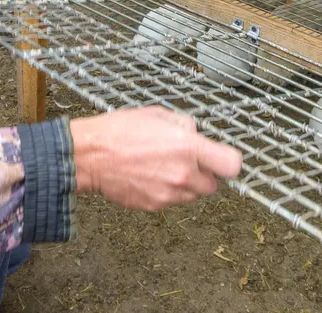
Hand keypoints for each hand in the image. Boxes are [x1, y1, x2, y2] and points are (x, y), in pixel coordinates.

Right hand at [69, 106, 242, 210]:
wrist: (90, 156)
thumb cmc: (119, 131)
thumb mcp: (157, 114)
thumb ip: (183, 125)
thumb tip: (194, 133)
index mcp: (188, 147)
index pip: (231, 165)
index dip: (228, 162)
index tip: (221, 159)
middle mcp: (183, 174)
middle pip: (213, 185)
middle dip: (203, 174)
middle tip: (185, 161)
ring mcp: (169, 193)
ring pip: (192, 195)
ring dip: (185, 184)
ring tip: (162, 167)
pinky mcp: (155, 206)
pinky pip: (171, 201)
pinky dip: (165, 192)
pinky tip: (148, 176)